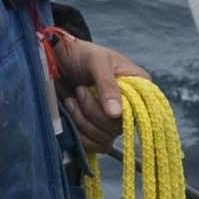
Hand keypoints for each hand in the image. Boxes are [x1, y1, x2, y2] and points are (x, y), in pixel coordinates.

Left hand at [49, 33, 138, 158]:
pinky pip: (93, 144)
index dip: (122, 112)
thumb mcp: (96, 62)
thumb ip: (107, 85)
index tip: (104, 104)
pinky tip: (71, 111)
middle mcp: (129, 106)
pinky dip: (79, 132)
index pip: (141, 111)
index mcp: (138, 86)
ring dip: (82, 120)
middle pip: (118, 127)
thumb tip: (117, 114)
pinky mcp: (97, 129)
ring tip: (72, 100)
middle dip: (93, 112)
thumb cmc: (81, 54)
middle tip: (80, 90)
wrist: (58, 59)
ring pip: (104, 137)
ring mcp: (113, 120)